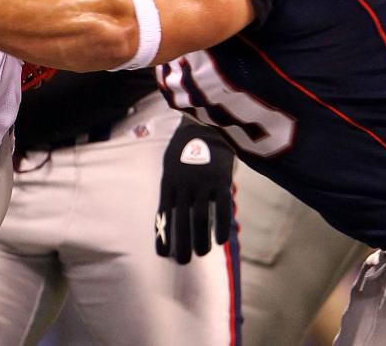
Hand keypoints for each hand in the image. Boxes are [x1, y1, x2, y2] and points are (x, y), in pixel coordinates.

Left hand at [155, 120, 233, 263]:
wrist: (207, 125)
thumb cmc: (187, 146)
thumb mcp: (172, 164)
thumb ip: (174, 186)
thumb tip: (173, 210)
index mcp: (169, 182)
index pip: (164, 214)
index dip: (163, 235)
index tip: (163, 254)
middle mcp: (183, 186)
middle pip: (181, 221)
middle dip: (181, 243)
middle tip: (182, 261)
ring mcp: (202, 184)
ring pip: (201, 218)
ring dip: (200, 239)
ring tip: (200, 254)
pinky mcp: (221, 181)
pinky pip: (221, 208)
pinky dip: (221, 225)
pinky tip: (221, 241)